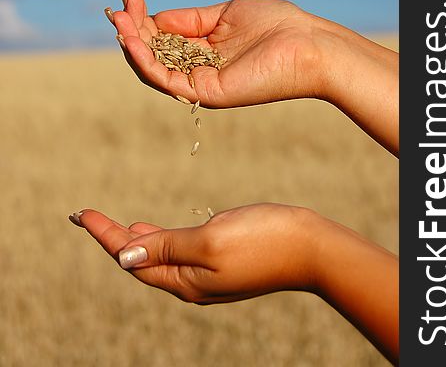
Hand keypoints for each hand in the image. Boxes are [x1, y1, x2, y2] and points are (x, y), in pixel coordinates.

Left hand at [72, 203, 397, 362]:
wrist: (311, 248)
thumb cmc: (262, 241)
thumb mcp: (208, 242)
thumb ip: (165, 248)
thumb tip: (125, 257)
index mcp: (185, 281)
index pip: (132, 259)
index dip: (105, 236)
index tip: (82, 214)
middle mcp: (193, 283)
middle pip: (142, 261)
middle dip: (114, 238)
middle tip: (90, 218)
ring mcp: (210, 273)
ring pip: (161, 256)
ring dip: (137, 240)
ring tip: (118, 227)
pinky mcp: (224, 260)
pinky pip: (180, 252)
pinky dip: (162, 239)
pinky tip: (158, 230)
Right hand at [106, 0, 398, 154]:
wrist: (307, 44)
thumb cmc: (275, 25)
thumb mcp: (224, 14)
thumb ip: (189, 19)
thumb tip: (154, 17)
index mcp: (204, 51)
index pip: (162, 37)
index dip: (142, 16)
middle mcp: (198, 69)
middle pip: (152, 52)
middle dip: (132, 27)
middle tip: (119, 4)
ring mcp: (201, 83)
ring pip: (152, 68)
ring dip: (131, 44)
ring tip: (118, 19)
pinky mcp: (206, 93)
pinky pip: (165, 80)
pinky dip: (144, 60)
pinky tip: (131, 39)